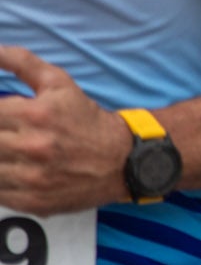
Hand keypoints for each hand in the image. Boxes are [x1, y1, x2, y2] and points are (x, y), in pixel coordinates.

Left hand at [0, 46, 131, 214]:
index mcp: (35, 115)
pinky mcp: (34, 202)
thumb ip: (21, 62)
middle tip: (7, 135)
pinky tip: (13, 171)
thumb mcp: (59, 83)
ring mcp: (32, 178)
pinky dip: (1, 181)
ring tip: (10, 151)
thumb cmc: (87, 119)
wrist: (124, 159)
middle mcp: (33, 147)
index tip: (3, 118)